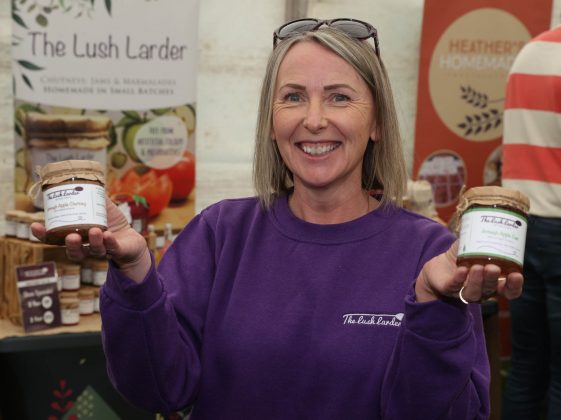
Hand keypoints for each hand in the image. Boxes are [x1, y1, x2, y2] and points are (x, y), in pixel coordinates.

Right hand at [31, 196, 150, 282]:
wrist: (132, 239)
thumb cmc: (112, 223)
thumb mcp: (102, 207)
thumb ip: (93, 196)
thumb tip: (82, 177)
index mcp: (77, 236)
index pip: (56, 239)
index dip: (44, 235)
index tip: (35, 226)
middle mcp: (86, 246)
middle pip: (73, 250)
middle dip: (71, 244)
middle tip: (70, 236)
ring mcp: (102, 250)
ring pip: (94, 250)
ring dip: (93, 241)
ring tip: (94, 230)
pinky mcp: (117, 252)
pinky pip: (112, 248)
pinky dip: (109, 242)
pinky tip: (107, 234)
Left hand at [415, 241, 523, 303]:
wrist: (438, 265)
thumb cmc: (462, 256)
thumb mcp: (474, 245)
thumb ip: (483, 235)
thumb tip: (492, 214)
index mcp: (493, 282)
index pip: (509, 290)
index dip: (514, 285)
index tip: (517, 275)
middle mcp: (482, 289)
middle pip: (491, 289)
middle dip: (493, 278)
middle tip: (493, 267)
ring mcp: (465, 291)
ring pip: (474, 291)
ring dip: (477, 280)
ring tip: (477, 266)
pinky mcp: (449, 289)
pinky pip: (455, 285)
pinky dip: (459, 278)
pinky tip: (462, 270)